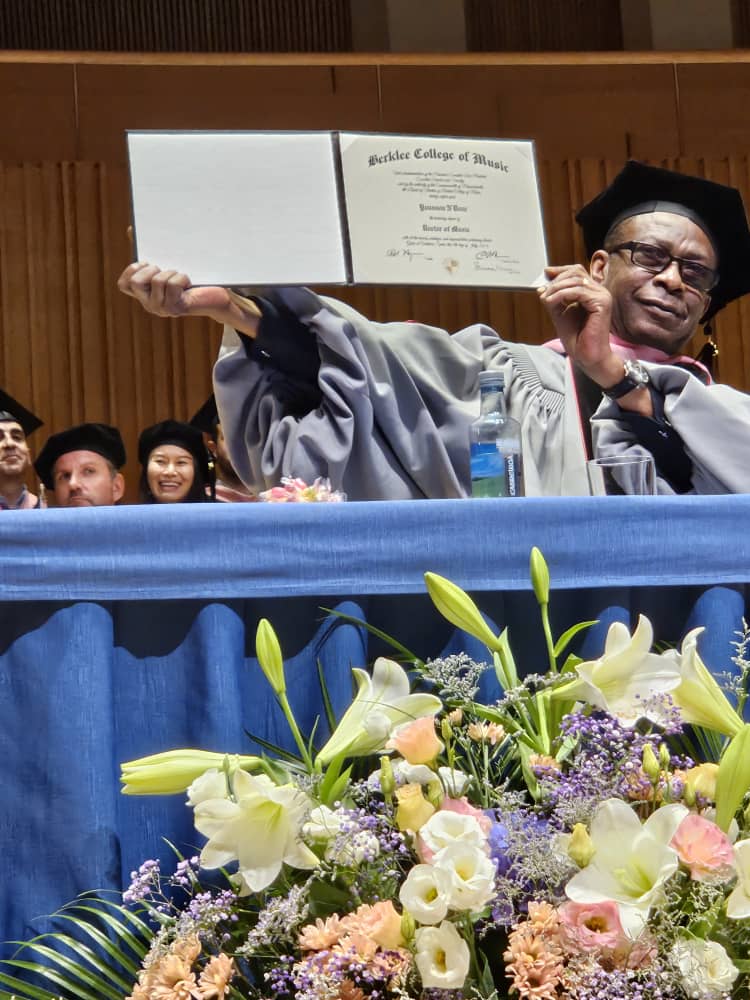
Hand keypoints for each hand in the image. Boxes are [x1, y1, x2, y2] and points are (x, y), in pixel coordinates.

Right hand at [117, 262, 260, 336]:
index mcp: (145, 294)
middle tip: (167, 271)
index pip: (123, 284)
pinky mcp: (176, 309)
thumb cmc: (192, 276)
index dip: (132, 269)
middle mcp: (150, 304)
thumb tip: (131, 229)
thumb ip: (150, 249)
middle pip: (135, 282)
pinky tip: (189, 283)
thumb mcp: (168, 262)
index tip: (149, 263)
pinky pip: (173, 285)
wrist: (216, 294)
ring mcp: (162, 309)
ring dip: (172, 273)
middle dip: (151, 269)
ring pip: (157, 281)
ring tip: (182, 278)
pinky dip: (182, 278)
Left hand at [538, 264, 651, 416]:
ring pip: (575, 280)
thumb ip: (554, 299)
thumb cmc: (577, 339)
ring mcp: (602, 296)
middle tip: (543, 292)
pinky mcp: (602, 303)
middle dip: (556, 281)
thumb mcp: (560, 313)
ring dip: (556, 288)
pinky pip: (578, 291)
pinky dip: (561, 295)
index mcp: (592, 292)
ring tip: (545, 299)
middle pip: (575, 273)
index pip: (577, 271)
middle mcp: (599, 291)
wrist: (587, 357)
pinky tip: (551, 302)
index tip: (546, 273)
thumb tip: (543, 286)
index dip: (560, 270)